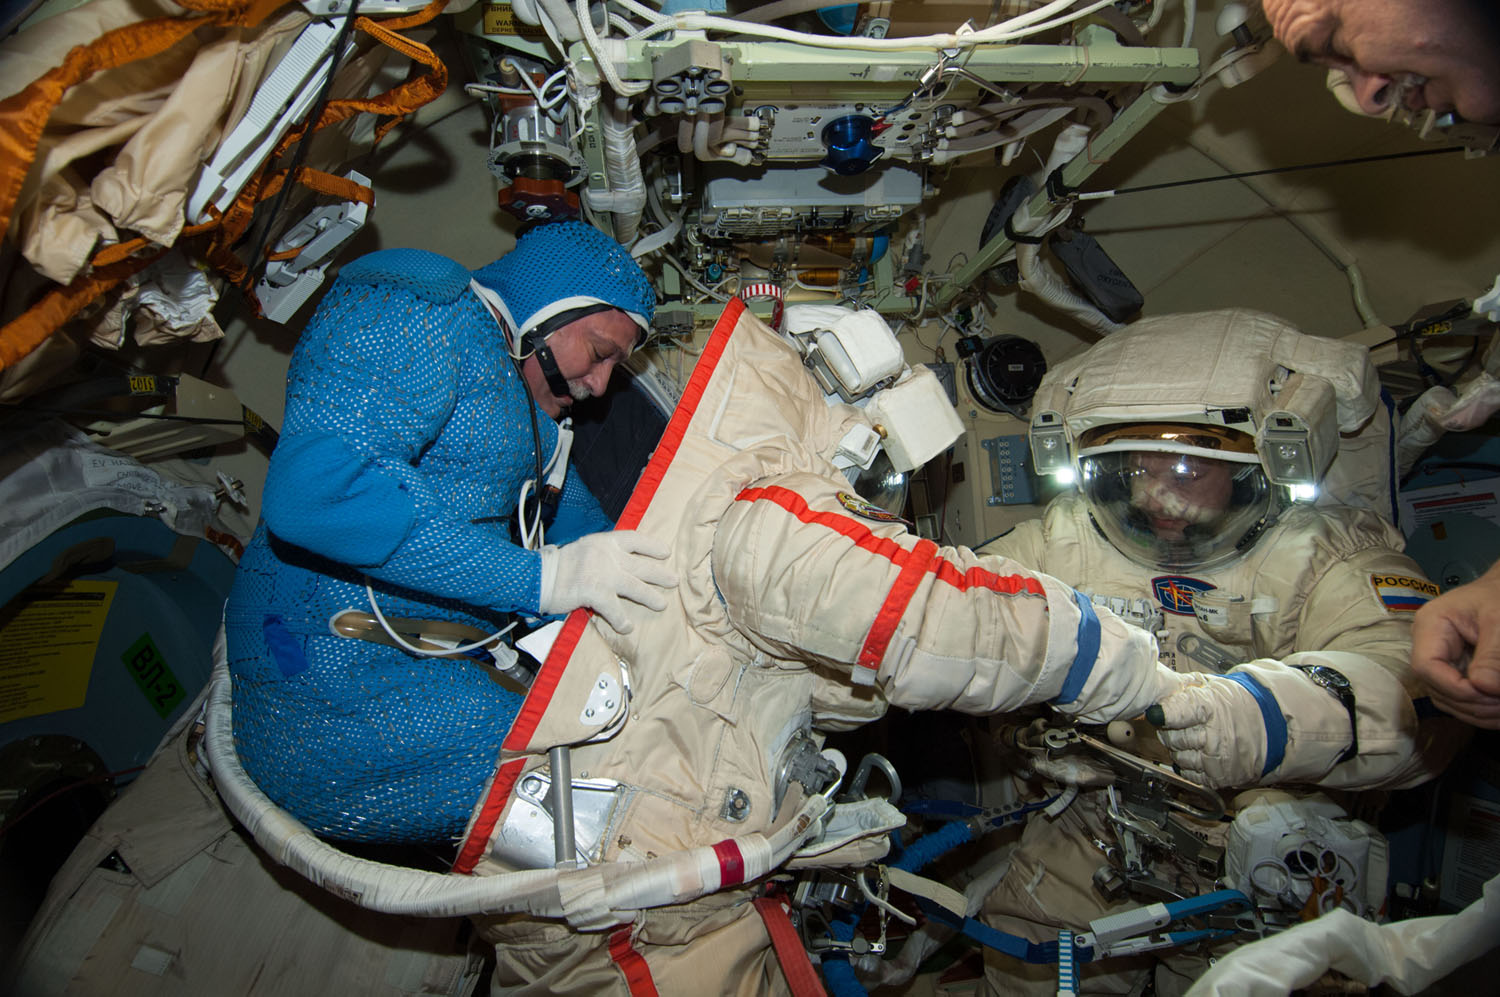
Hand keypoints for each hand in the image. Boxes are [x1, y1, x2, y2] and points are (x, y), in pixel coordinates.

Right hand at [538, 530, 676, 633]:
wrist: (537, 576)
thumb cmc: (558, 566)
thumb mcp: (584, 549)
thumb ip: (603, 554)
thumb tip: (622, 564)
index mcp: (604, 542)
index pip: (634, 539)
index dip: (652, 546)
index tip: (665, 552)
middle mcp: (606, 555)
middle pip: (641, 565)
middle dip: (660, 574)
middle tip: (673, 581)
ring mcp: (602, 573)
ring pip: (635, 586)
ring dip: (650, 597)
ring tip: (661, 604)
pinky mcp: (594, 592)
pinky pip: (615, 609)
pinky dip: (622, 620)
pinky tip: (627, 627)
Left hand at [1151, 673, 1270, 788]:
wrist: (1273, 727)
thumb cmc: (1239, 704)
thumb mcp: (1213, 686)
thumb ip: (1183, 687)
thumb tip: (1155, 689)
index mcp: (1212, 707)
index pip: (1178, 712)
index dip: (1164, 713)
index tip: (1155, 713)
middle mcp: (1214, 736)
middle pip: (1172, 737)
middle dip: (1169, 730)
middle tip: (1180, 723)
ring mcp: (1217, 759)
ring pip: (1177, 757)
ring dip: (1179, 748)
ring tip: (1194, 737)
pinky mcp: (1220, 777)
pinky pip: (1188, 774)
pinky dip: (1187, 765)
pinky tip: (1198, 753)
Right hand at [1411, 563, 1499, 728]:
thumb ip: (1492, 655)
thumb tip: (1484, 687)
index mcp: (1431, 625)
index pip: (1426, 666)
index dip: (1454, 687)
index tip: (1488, 692)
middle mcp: (1428, 645)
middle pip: (1435, 687)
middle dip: (1471, 702)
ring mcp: (1441, 660)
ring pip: (1447, 698)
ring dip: (1476, 711)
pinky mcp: (1456, 670)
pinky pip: (1460, 697)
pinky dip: (1480, 709)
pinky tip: (1497, 709)